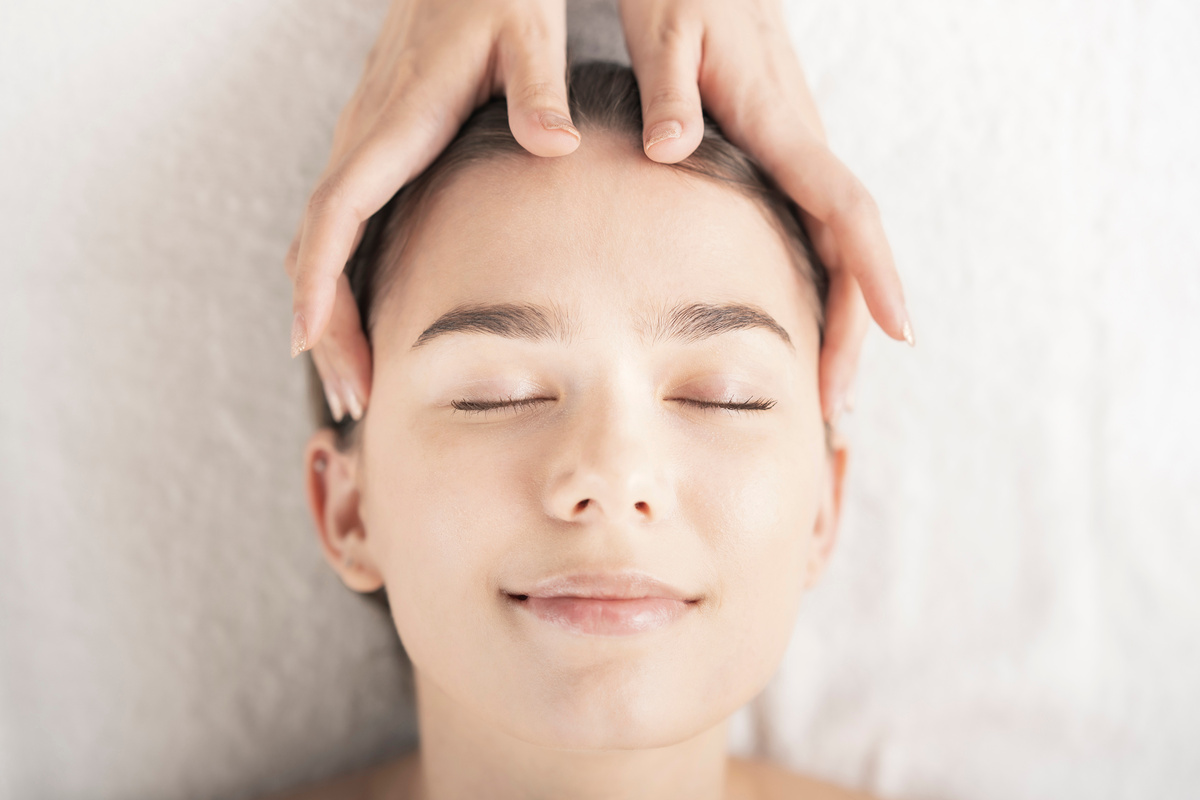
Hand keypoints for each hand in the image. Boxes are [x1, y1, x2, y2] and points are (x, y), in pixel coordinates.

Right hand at [286, 0, 579, 419]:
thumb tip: (556, 146)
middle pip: (317, 246)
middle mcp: (366, 137)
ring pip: (323, 241)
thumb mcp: (529, 30)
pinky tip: (364, 317)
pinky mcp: (380, 147)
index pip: (337, 213)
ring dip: (330, 313)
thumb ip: (538, 86)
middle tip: (352, 399)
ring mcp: (367, 143)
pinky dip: (340, 280)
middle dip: (325, 328)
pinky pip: (343, 224)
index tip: (311, 347)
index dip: (320, 285)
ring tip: (354, 380)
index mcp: (397, 122)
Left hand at [618, 0, 912, 422]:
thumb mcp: (666, 26)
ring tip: (819, 390)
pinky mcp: (773, 151)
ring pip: (832, 244)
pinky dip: (814, 282)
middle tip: (833, 410)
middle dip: (852, 330)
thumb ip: (670, 89)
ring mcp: (790, 149)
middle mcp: (798, 143)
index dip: (875, 274)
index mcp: (780, 124)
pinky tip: (793, 320)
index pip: (846, 209)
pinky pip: (808, 226)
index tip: (901, 335)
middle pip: (849, 248)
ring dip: (836, 317)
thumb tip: (670, 152)